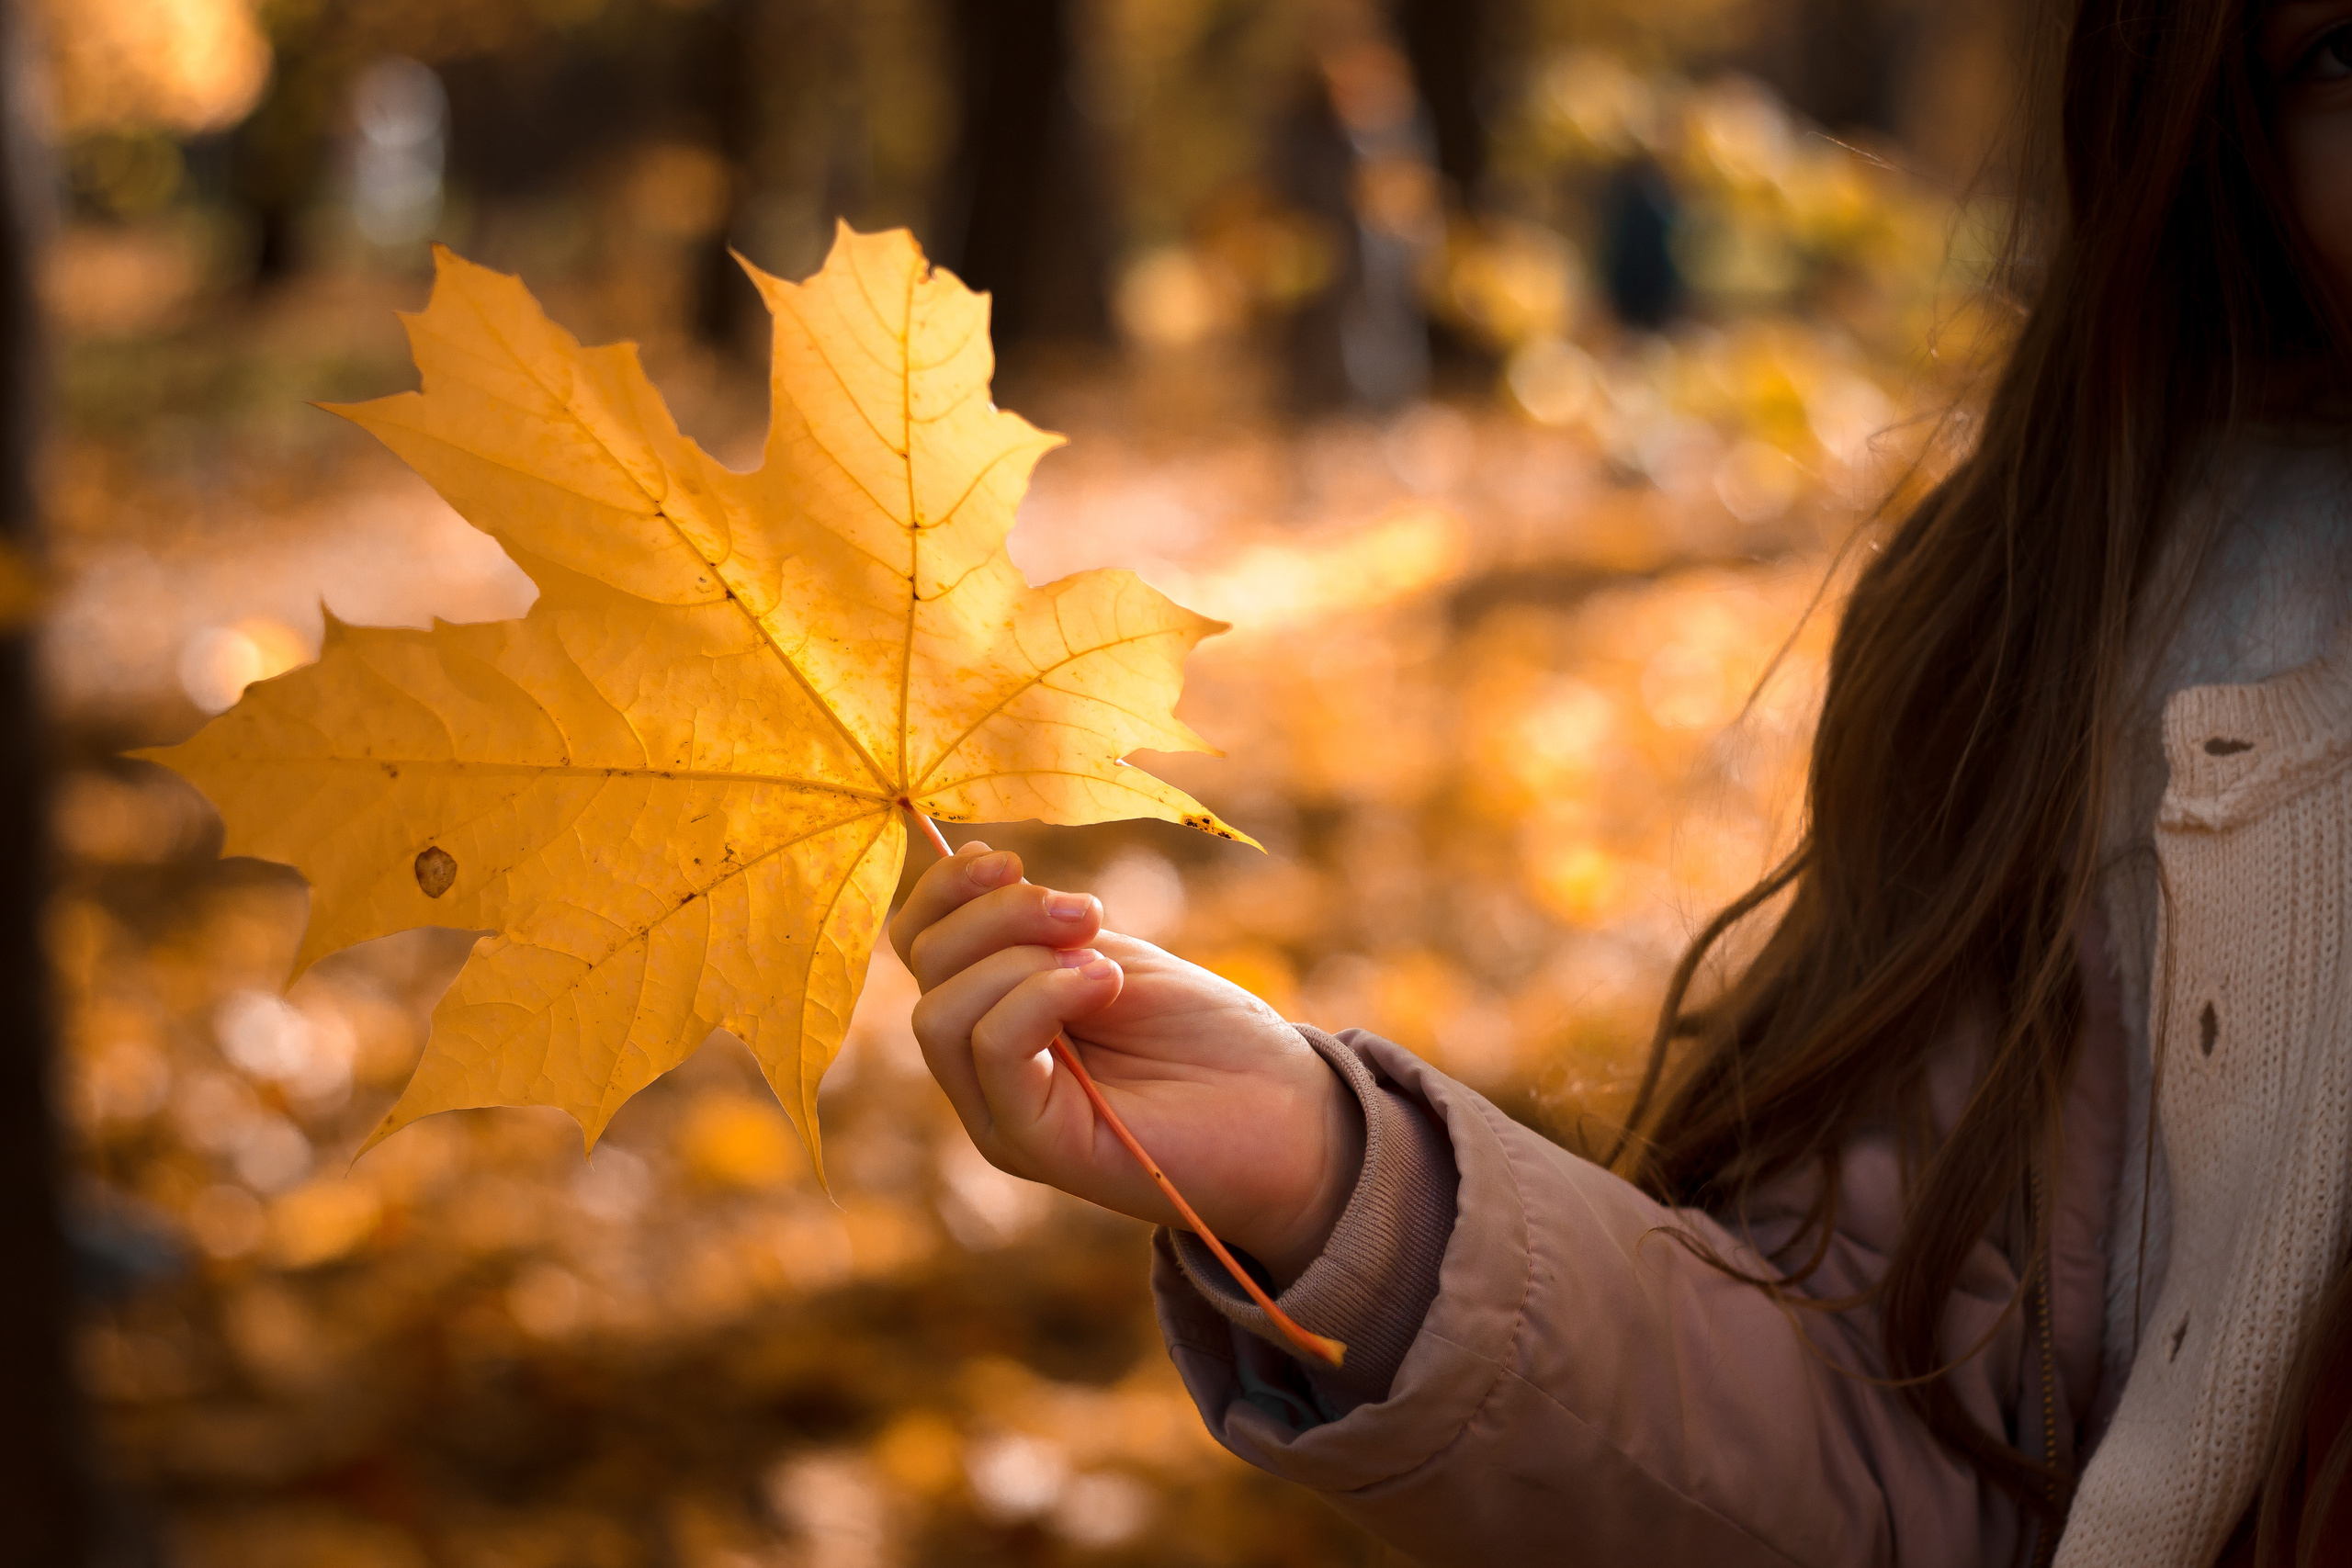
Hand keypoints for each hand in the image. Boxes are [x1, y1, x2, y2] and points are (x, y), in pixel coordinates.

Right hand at [889, 841, 1362, 1286]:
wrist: (1286, 1114)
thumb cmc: (1206, 1035)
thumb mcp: (1108, 955)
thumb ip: (1037, 929)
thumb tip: (972, 861)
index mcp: (993, 1015)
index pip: (921, 943)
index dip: (945, 888)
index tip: (1004, 857)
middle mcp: (981, 1070)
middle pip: (926, 968)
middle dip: (996, 914)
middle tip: (1084, 910)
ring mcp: (1000, 1113)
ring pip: (941, 1012)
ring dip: (1018, 956)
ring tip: (1102, 957)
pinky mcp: (1034, 1145)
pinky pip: (994, 1051)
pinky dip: (1041, 996)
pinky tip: (1104, 981)